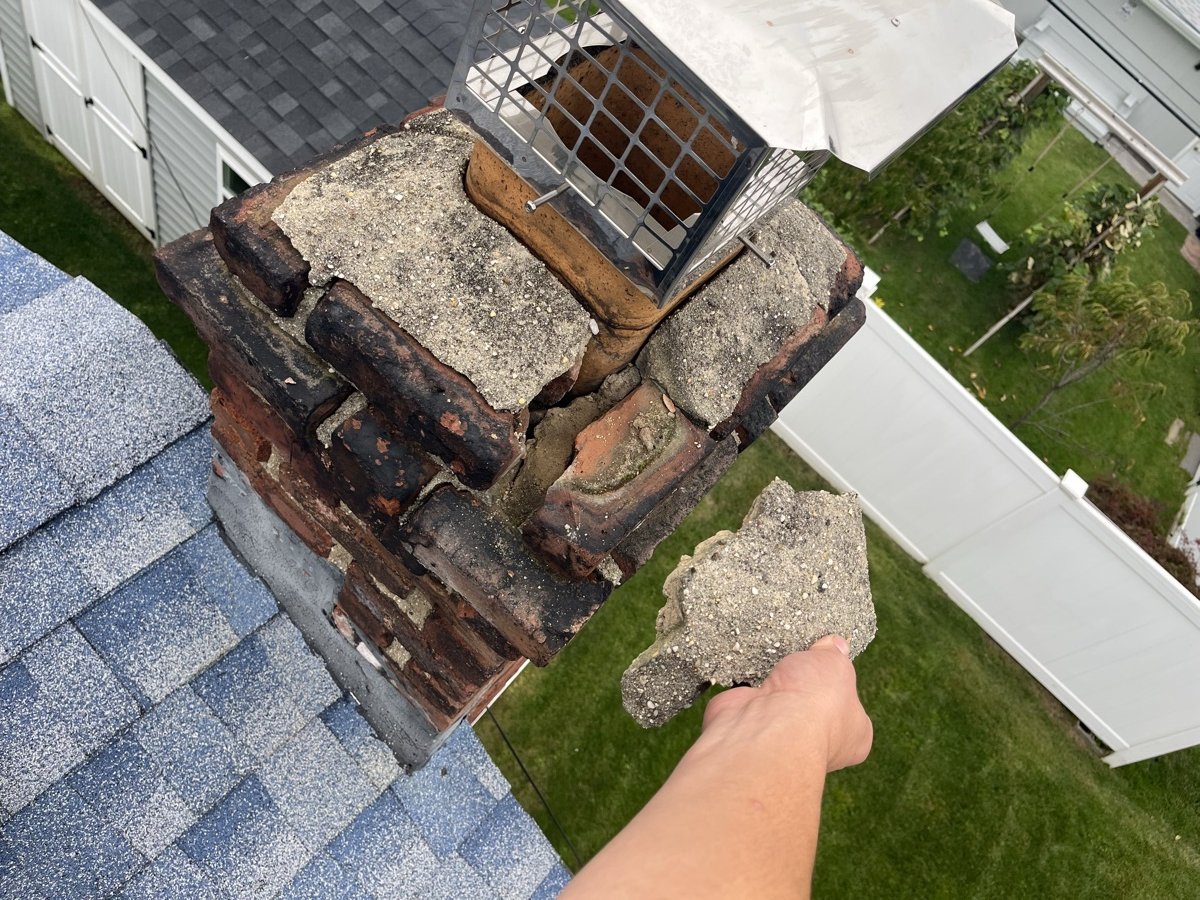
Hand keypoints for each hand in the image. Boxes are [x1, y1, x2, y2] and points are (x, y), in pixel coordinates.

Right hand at [700, 635, 872, 772]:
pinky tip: (754, 681)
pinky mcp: (753, 732)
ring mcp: (785, 741)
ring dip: (777, 687)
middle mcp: (822, 744)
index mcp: (854, 735)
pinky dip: (751, 692)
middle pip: (814, 704)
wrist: (767, 726)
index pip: (850, 706)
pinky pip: (754, 706)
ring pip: (782, 705)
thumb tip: (835, 645)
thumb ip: (834, 652)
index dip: (838, 681)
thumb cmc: (815, 704)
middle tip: (799, 665)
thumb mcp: (836, 664)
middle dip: (803, 683)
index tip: (827, 662)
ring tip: (776, 669)